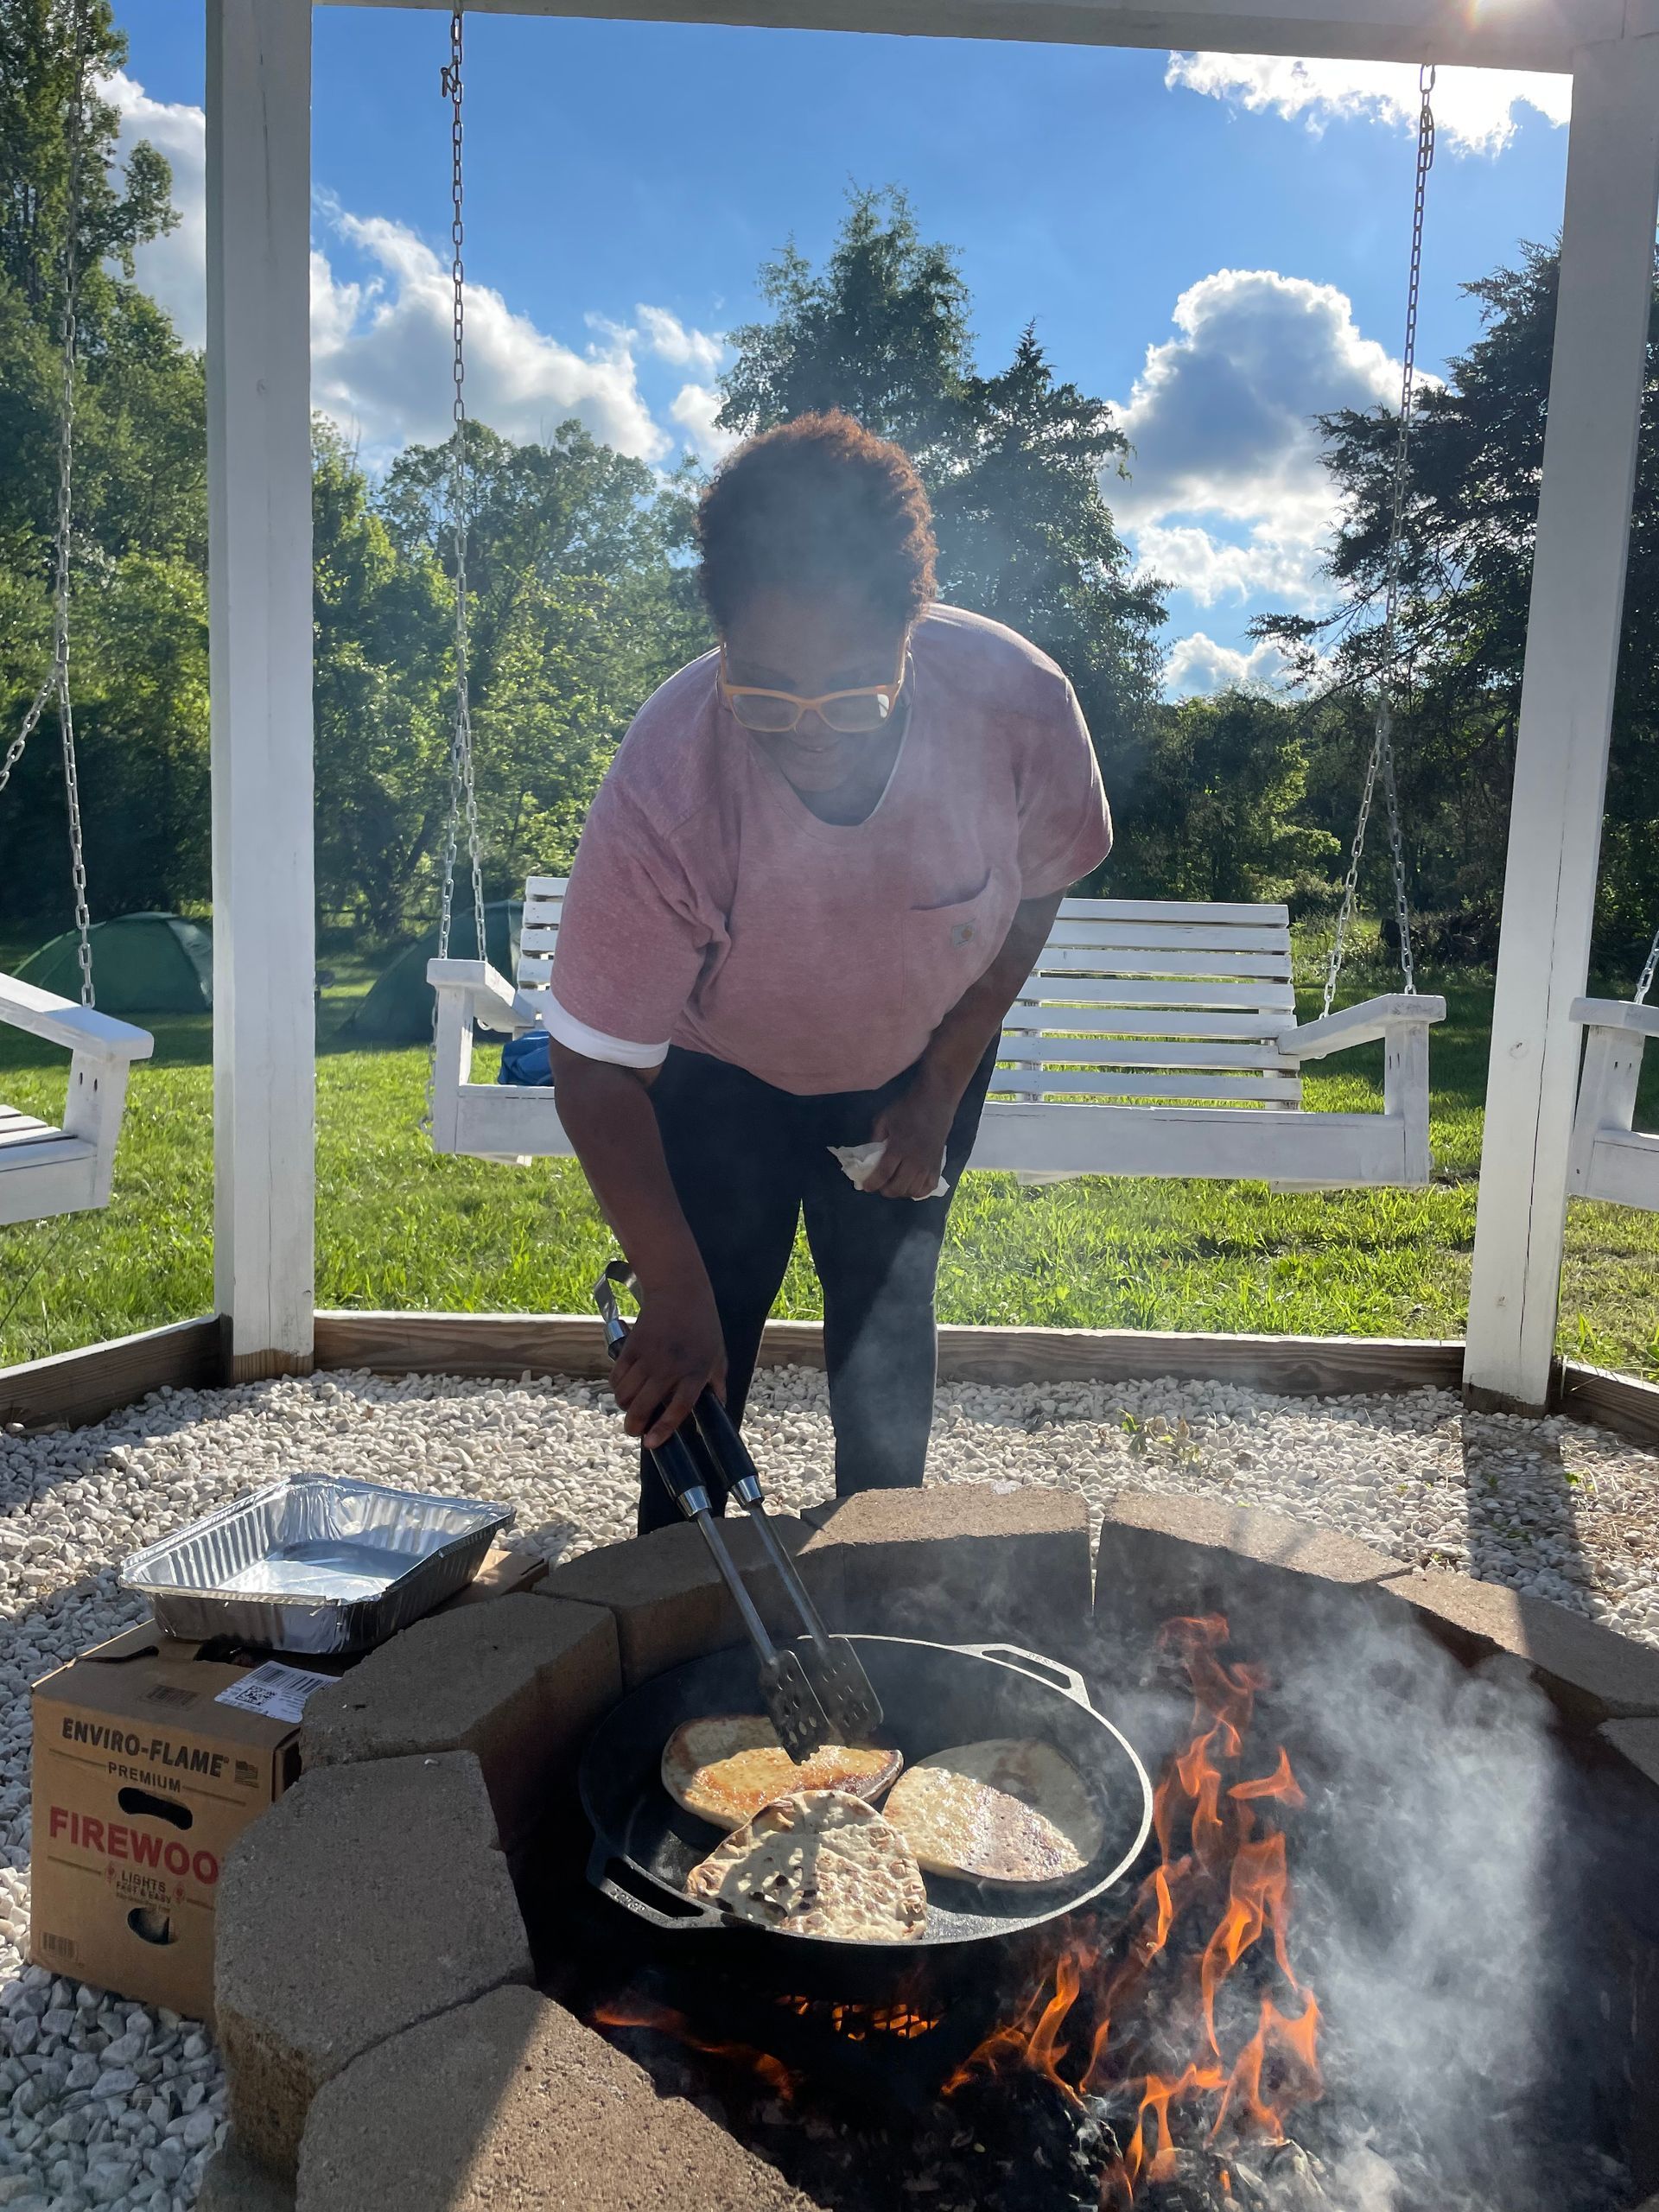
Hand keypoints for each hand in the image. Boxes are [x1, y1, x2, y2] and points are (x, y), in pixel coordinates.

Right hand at [610, 1276, 726, 1447]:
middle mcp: (670, 1367)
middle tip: (634, 1430)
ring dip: (625, 1406)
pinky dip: (617, 1386)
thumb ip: (717, 1381)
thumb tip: (720, 1404)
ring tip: (630, 1407)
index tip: (652, 1443)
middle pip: (643, 1406)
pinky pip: (617, 1375)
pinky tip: (624, 1387)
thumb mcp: (718, 1353)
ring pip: (625, 1393)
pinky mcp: (632, 1346)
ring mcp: (648, 1356)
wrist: (679, 1290)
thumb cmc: (702, 1323)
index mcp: (695, 1372)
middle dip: (634, 1425)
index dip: (663, 1430)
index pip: (678, 1409)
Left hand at [863, 1067, 960, 1199]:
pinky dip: (918, 1192)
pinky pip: (928, 1187)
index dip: (872, 1184)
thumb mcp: (884, 1119)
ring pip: (913, 1191)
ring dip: (900, 1192)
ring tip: (894, 1185)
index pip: (883, 1174)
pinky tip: (911, 1186)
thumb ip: (875, 1138)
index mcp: (899, 1148)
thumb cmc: (908, 1107)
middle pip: (898, 1187)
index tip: (865, 1187)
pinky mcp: (938, 1164)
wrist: (936, 1100)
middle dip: (885, 1190)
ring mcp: (928, 1164)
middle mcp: (914, 1160)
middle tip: (879, 1185)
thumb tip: (868, 1157)